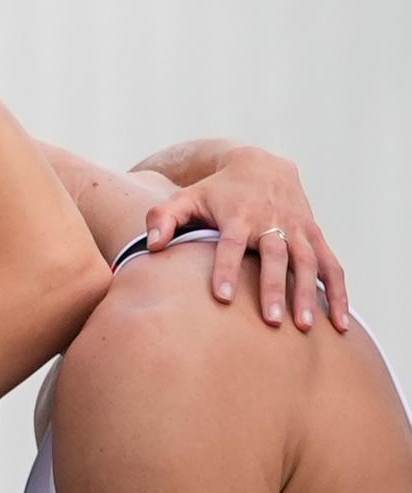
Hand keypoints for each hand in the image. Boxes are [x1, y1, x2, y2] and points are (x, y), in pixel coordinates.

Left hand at [145, 147, 349, 333]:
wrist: (261, 165)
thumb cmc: (216, 192)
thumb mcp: (186, 198)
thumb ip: (163, 219)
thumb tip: (152, 246)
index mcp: (238, 216)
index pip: (231, 244)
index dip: (226, 269)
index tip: (221, 298)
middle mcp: (271, 222)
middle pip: (275, 256)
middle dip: (274, 288)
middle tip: (271, 322)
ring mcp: (297, 229)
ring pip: (308, 262)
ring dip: (308, 294)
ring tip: (305, 327)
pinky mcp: (314, 236)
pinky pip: (332, 266)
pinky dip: (339, 293)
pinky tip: (341, 323)